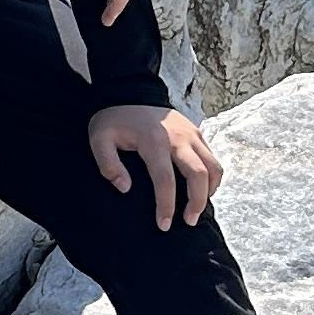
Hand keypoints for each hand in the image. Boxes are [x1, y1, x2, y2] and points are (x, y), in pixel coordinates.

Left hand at [90, 101, 221, 229]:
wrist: (131, 89)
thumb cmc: (114, 118)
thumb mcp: (99, 139)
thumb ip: (108, 165)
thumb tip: (125, 188)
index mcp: (154, 141)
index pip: (165, 180)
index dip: (166, 206)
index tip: (163, 225)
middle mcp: (179, 137)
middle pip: (200, 174)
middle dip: (197, 202)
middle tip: (188, 222)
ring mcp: (191, 133)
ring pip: (213, 166)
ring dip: (209, 190)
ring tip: (197, 208)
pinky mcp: (197, 131)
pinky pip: (212, 158)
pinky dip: (211, 177)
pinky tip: (200, 189)